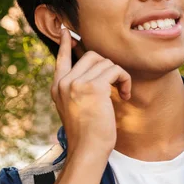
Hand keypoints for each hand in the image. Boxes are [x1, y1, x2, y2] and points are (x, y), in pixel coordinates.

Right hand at [51, 28, 131, 155]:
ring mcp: (77, 84)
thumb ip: (79, 91)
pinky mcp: (93, 87)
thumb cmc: (88, 136)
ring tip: (121, 94)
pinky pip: (116, 70)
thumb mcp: (76, 109)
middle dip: (108, 67)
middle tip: (116, 86)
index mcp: (58, 88)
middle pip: (91, 56)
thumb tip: (96, 73)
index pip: (61, 59)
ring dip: (119, 76)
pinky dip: (125, 80)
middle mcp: (65, 83)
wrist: (87, 151)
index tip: (66, 32)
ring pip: (105, 62)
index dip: (65, 44)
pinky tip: (125, 95)